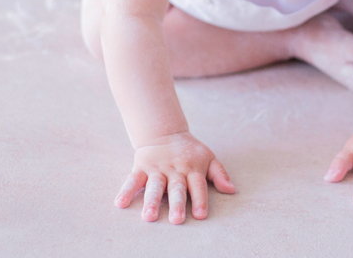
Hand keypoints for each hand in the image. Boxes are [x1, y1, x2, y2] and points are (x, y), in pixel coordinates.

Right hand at [115, 132, 235, 223]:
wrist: (164, 132)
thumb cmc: (189, 151)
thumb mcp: (208, 158)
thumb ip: (219, 174)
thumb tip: (231, 190)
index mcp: (192, 169)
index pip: (197, 185)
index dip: (200, 199)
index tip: (200, 215)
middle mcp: (175, 170)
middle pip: (176, 188)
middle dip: (176, 204)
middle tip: (176, 220)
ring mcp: (157, 169)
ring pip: (154, 186)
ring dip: (151, 201)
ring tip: (149, 216)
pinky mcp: (141, 167)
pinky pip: (133, 180)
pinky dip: (126, 190)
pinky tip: (120, 203)